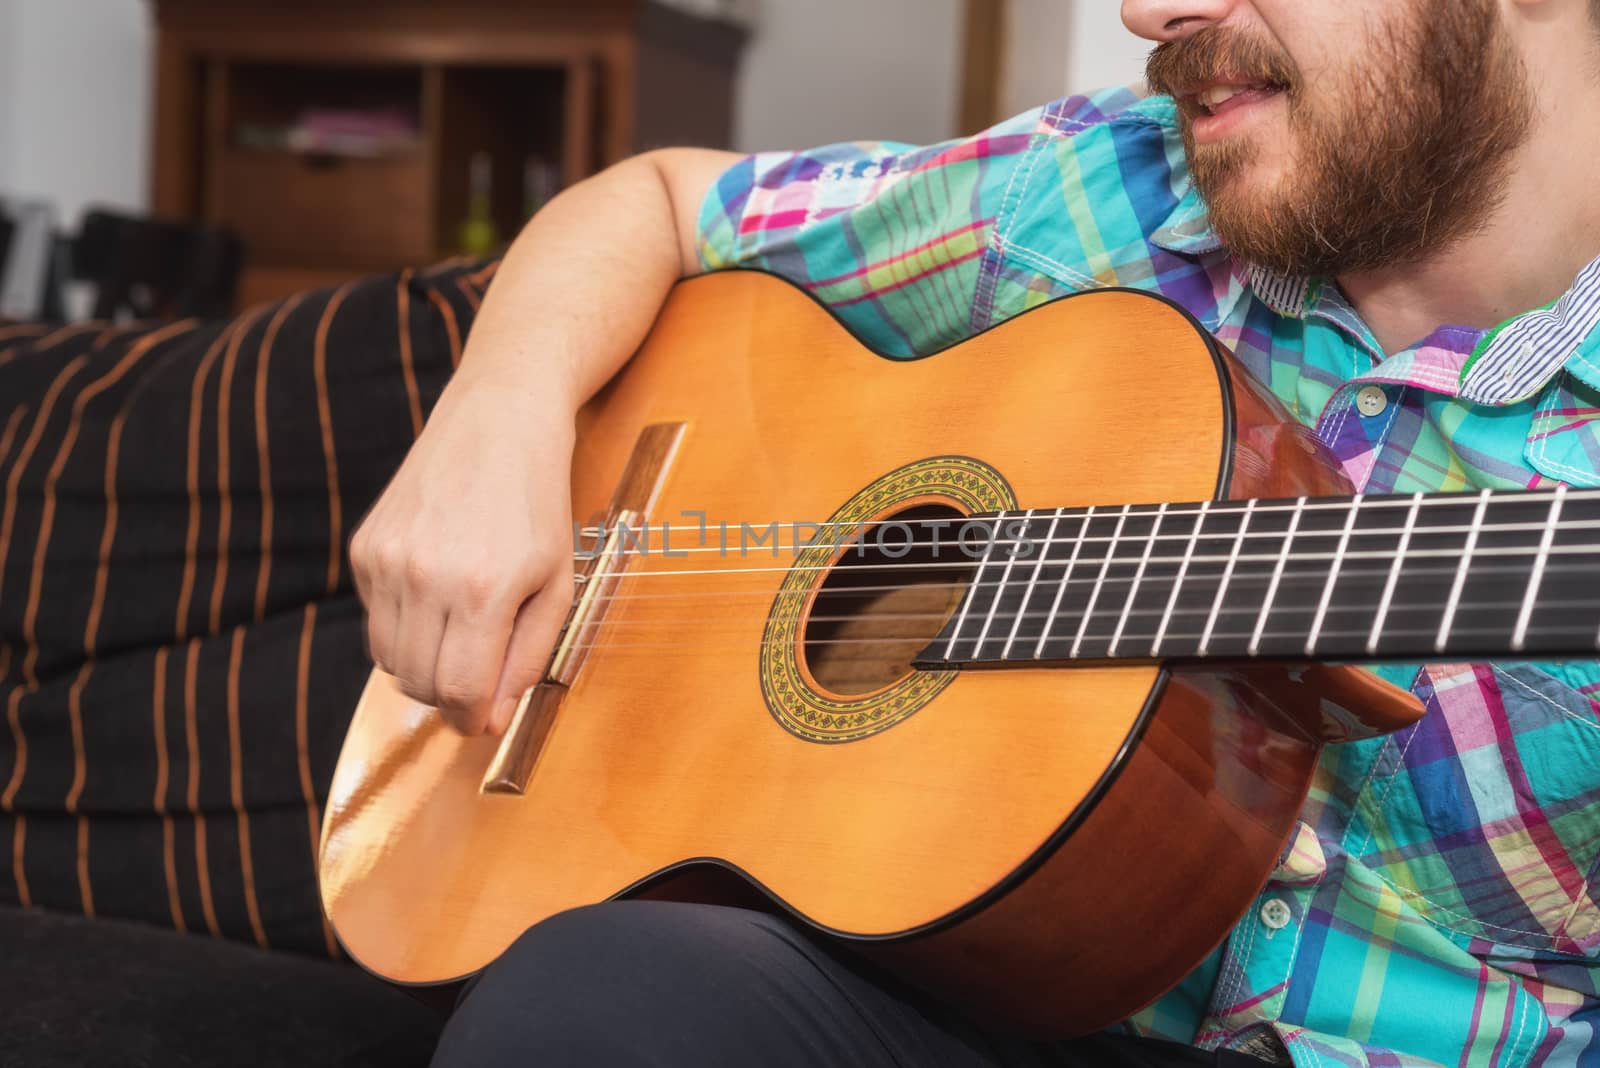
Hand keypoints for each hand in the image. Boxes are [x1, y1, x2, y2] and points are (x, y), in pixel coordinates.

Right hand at [351, 369, 575, 735]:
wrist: (498, 420)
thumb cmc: (538, 506)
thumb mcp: (557, 583)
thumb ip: (528, 658)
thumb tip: (493, 720)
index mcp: (483, 590)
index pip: (460, 693)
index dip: (474, 720)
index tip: (487, 719)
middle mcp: (424, 577)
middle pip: (420, 684)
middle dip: (451, 697)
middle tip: (482, 675)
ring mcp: (386, 561)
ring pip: (389, 660)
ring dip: (425, 665)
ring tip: (464, 630)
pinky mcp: (363, 548)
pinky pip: (375, 621)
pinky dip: (405, 626)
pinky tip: (439, 590)